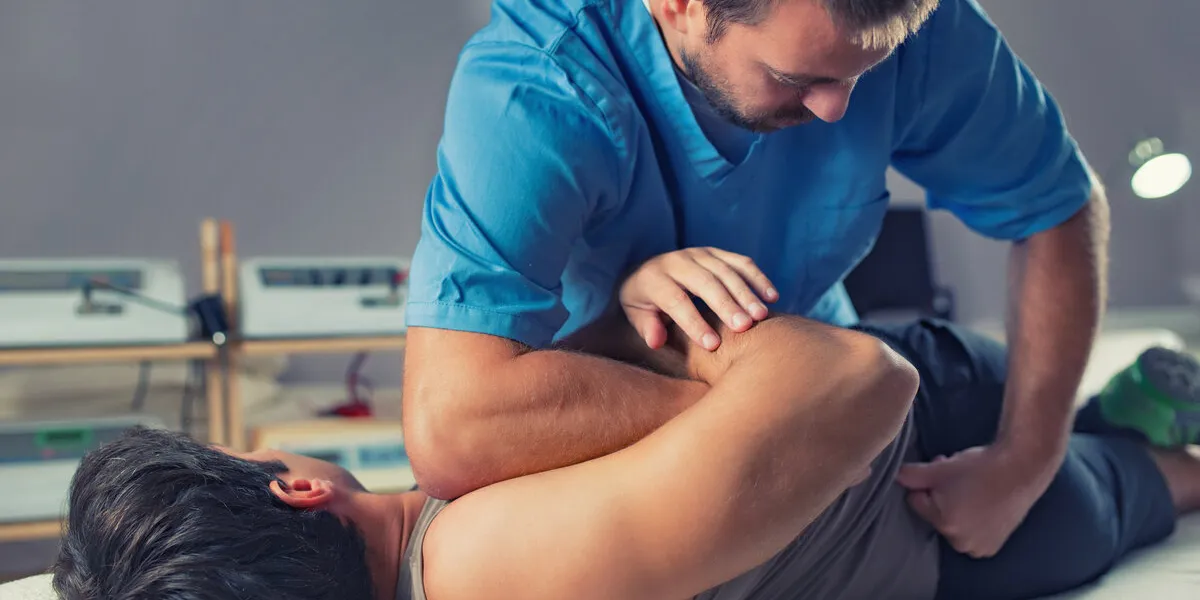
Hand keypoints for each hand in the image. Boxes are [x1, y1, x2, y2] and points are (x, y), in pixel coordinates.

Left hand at [619, 248, 777, 350]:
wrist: (646, 271)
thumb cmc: (645, 303)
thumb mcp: (636, 315)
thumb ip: (647, 328)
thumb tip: (657, 341)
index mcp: (654, 278)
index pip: (675, 300)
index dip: (694, 322)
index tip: (712, 345)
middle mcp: (677, 261)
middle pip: (705, 282)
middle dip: (726, 304)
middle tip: (744, 327)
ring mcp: (699, 253)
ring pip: (726, 271)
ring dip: (746, 292)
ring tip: (761, 316)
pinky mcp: (716, 252)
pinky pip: (740, 262)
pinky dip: (758, 277)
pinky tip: (772, 297)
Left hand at [895, 445, 1049, 558]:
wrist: (1022, 468)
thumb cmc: (979, 467)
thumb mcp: (940, 468)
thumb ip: (910, 475)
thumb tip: (895, 478)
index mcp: (945, 523)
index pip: (917, 502)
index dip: (928, 485)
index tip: (944, 472)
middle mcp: (961, 542)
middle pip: (935, 515)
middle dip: (941, 496)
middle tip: (958, 478)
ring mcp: (978, 547)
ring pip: (952, 524)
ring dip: (956, 507)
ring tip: (973, 489)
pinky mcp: (992, 546)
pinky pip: (969, 534)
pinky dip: (972, 520)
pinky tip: (984, 502)